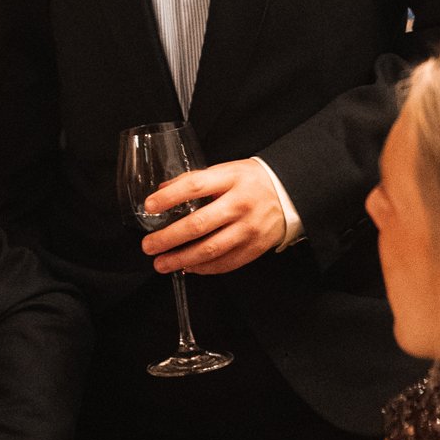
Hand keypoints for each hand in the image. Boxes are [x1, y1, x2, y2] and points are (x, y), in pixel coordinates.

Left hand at [140, 158, 285, 275]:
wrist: (290, 193)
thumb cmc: (252, 181)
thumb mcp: (227, 170)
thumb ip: (196, 180)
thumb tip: (163, 191)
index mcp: (231, 179)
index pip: (195, 186)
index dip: (170, 197)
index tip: (149, 206)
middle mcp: (240, 204)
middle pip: (199, 223)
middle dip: (169, 238)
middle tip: (149, 246)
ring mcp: (249, 228)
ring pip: (211, 249)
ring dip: (182, 259)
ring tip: (162, 264)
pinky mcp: (255, 248)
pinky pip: (225, 263)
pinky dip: (204, 268)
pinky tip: (188, 266)